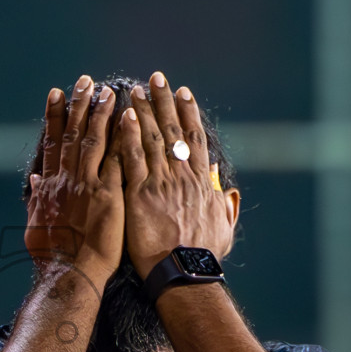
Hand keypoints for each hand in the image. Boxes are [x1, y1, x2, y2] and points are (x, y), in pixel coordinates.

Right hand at [25, 76, 124, 279]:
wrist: (69, 274)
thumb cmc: (52, 257)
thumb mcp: (35, 225)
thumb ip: (37, 199)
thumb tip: (36, 181)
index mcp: (50, 186)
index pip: (53, 142)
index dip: (55, 116)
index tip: (57, 94)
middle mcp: (66, 179)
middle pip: (72, 133)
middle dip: (78, 104)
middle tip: (84, 81)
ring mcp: (86, 185)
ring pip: (93, 140)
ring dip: (100, 113)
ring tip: (107, 90)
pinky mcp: (107, 195)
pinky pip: (115, 160)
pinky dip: (120, 138)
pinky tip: (128, 120)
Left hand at [116, 72, 237, 278]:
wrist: (184, 273)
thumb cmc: (204, 256)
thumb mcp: (223, 227)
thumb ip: (225, 205)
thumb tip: (226, 189)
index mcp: (202, 182)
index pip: (195, 138)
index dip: (188, 113)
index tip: (184, 92)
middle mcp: (182, 176)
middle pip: (172, 130)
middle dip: (164, 102)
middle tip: (156, 78)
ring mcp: (161, 183)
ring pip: (151, 138)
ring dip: (144, 111)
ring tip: (136, 89)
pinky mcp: (139, 194)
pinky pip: (132, 158)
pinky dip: (129, 135)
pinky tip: (124, 115)